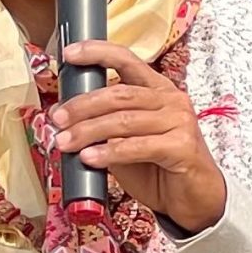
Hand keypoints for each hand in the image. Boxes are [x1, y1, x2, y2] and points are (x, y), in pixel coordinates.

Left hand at [49, 41, 226, 231]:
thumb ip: (105, 126)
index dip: (97, 53)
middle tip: (58, 118)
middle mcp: (171, 99)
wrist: (193, 200)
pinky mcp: (182, 146)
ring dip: (88, 131)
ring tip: (65, 142)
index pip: (127, 60)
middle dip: (83, 105)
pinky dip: (109, 152)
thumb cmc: (159, 168)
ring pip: (124, 120)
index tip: (69, 55)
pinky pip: (137, 146)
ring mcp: (179, 121)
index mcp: (158, 89)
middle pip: (119, 93)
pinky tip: (90, 158)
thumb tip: (66, 121)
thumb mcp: (127, 141)